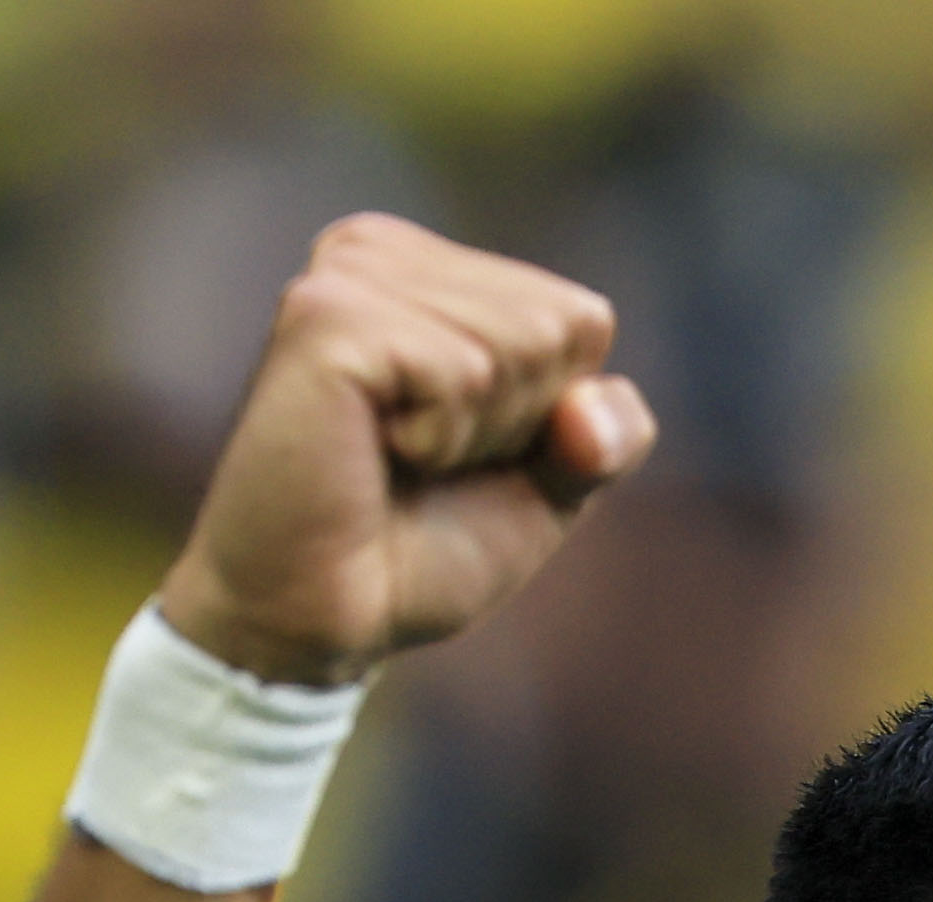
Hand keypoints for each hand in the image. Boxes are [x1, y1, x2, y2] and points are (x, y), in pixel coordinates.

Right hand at [153, 215, 656, 687]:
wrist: (323, 619)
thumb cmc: (421, 548)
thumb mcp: (548, 486)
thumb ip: (610, 433)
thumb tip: (590, 407)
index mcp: (426, 271)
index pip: (582, 320)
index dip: (549, 417)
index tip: (462, 452)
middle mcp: (379, 251)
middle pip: (559, 328)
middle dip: (515, 424)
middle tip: (421, 462)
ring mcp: (347, 273)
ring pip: (519, 343)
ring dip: (474, 434)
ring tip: (392, 455)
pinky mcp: (325, 314)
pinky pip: (462, 371)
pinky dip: (438, 439)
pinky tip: (371, 450)